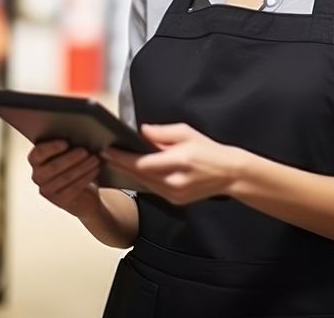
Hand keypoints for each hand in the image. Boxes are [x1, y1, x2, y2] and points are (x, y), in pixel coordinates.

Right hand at [28, 139, 101, 218]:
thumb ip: (68, 145)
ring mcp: (47, 191)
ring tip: (95, 159)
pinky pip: (73, 188)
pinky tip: (96, 170)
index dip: (51, 148)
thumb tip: (78, 135)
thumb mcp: (69, 153)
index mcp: (36, 160)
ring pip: (65, 177)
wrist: (84, 193)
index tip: (66, 143)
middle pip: (53, 166)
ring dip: (82, 167)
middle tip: (85, 151)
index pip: (38, 153)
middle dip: (70, 158)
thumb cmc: (75, 165)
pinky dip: (86, 177)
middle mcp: (37, 176)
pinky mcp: (59, 201)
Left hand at [102, 123, 245, 205]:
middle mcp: (175, 182)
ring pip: (144, 184)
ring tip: (114, 162)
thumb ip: (161, 133)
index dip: (122, 158)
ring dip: (128, 173)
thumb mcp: (186, 132)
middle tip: (104, 155)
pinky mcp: (175, 201)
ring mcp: (175, 194)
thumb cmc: (208, 150)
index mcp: (179, 161)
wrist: (229, 173)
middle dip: (120, 165)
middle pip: (139, 175)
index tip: (108, 150)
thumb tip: (140, 132)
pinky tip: (133, 171)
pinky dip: (142, 180)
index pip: (142, 162)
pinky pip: (152, 189)